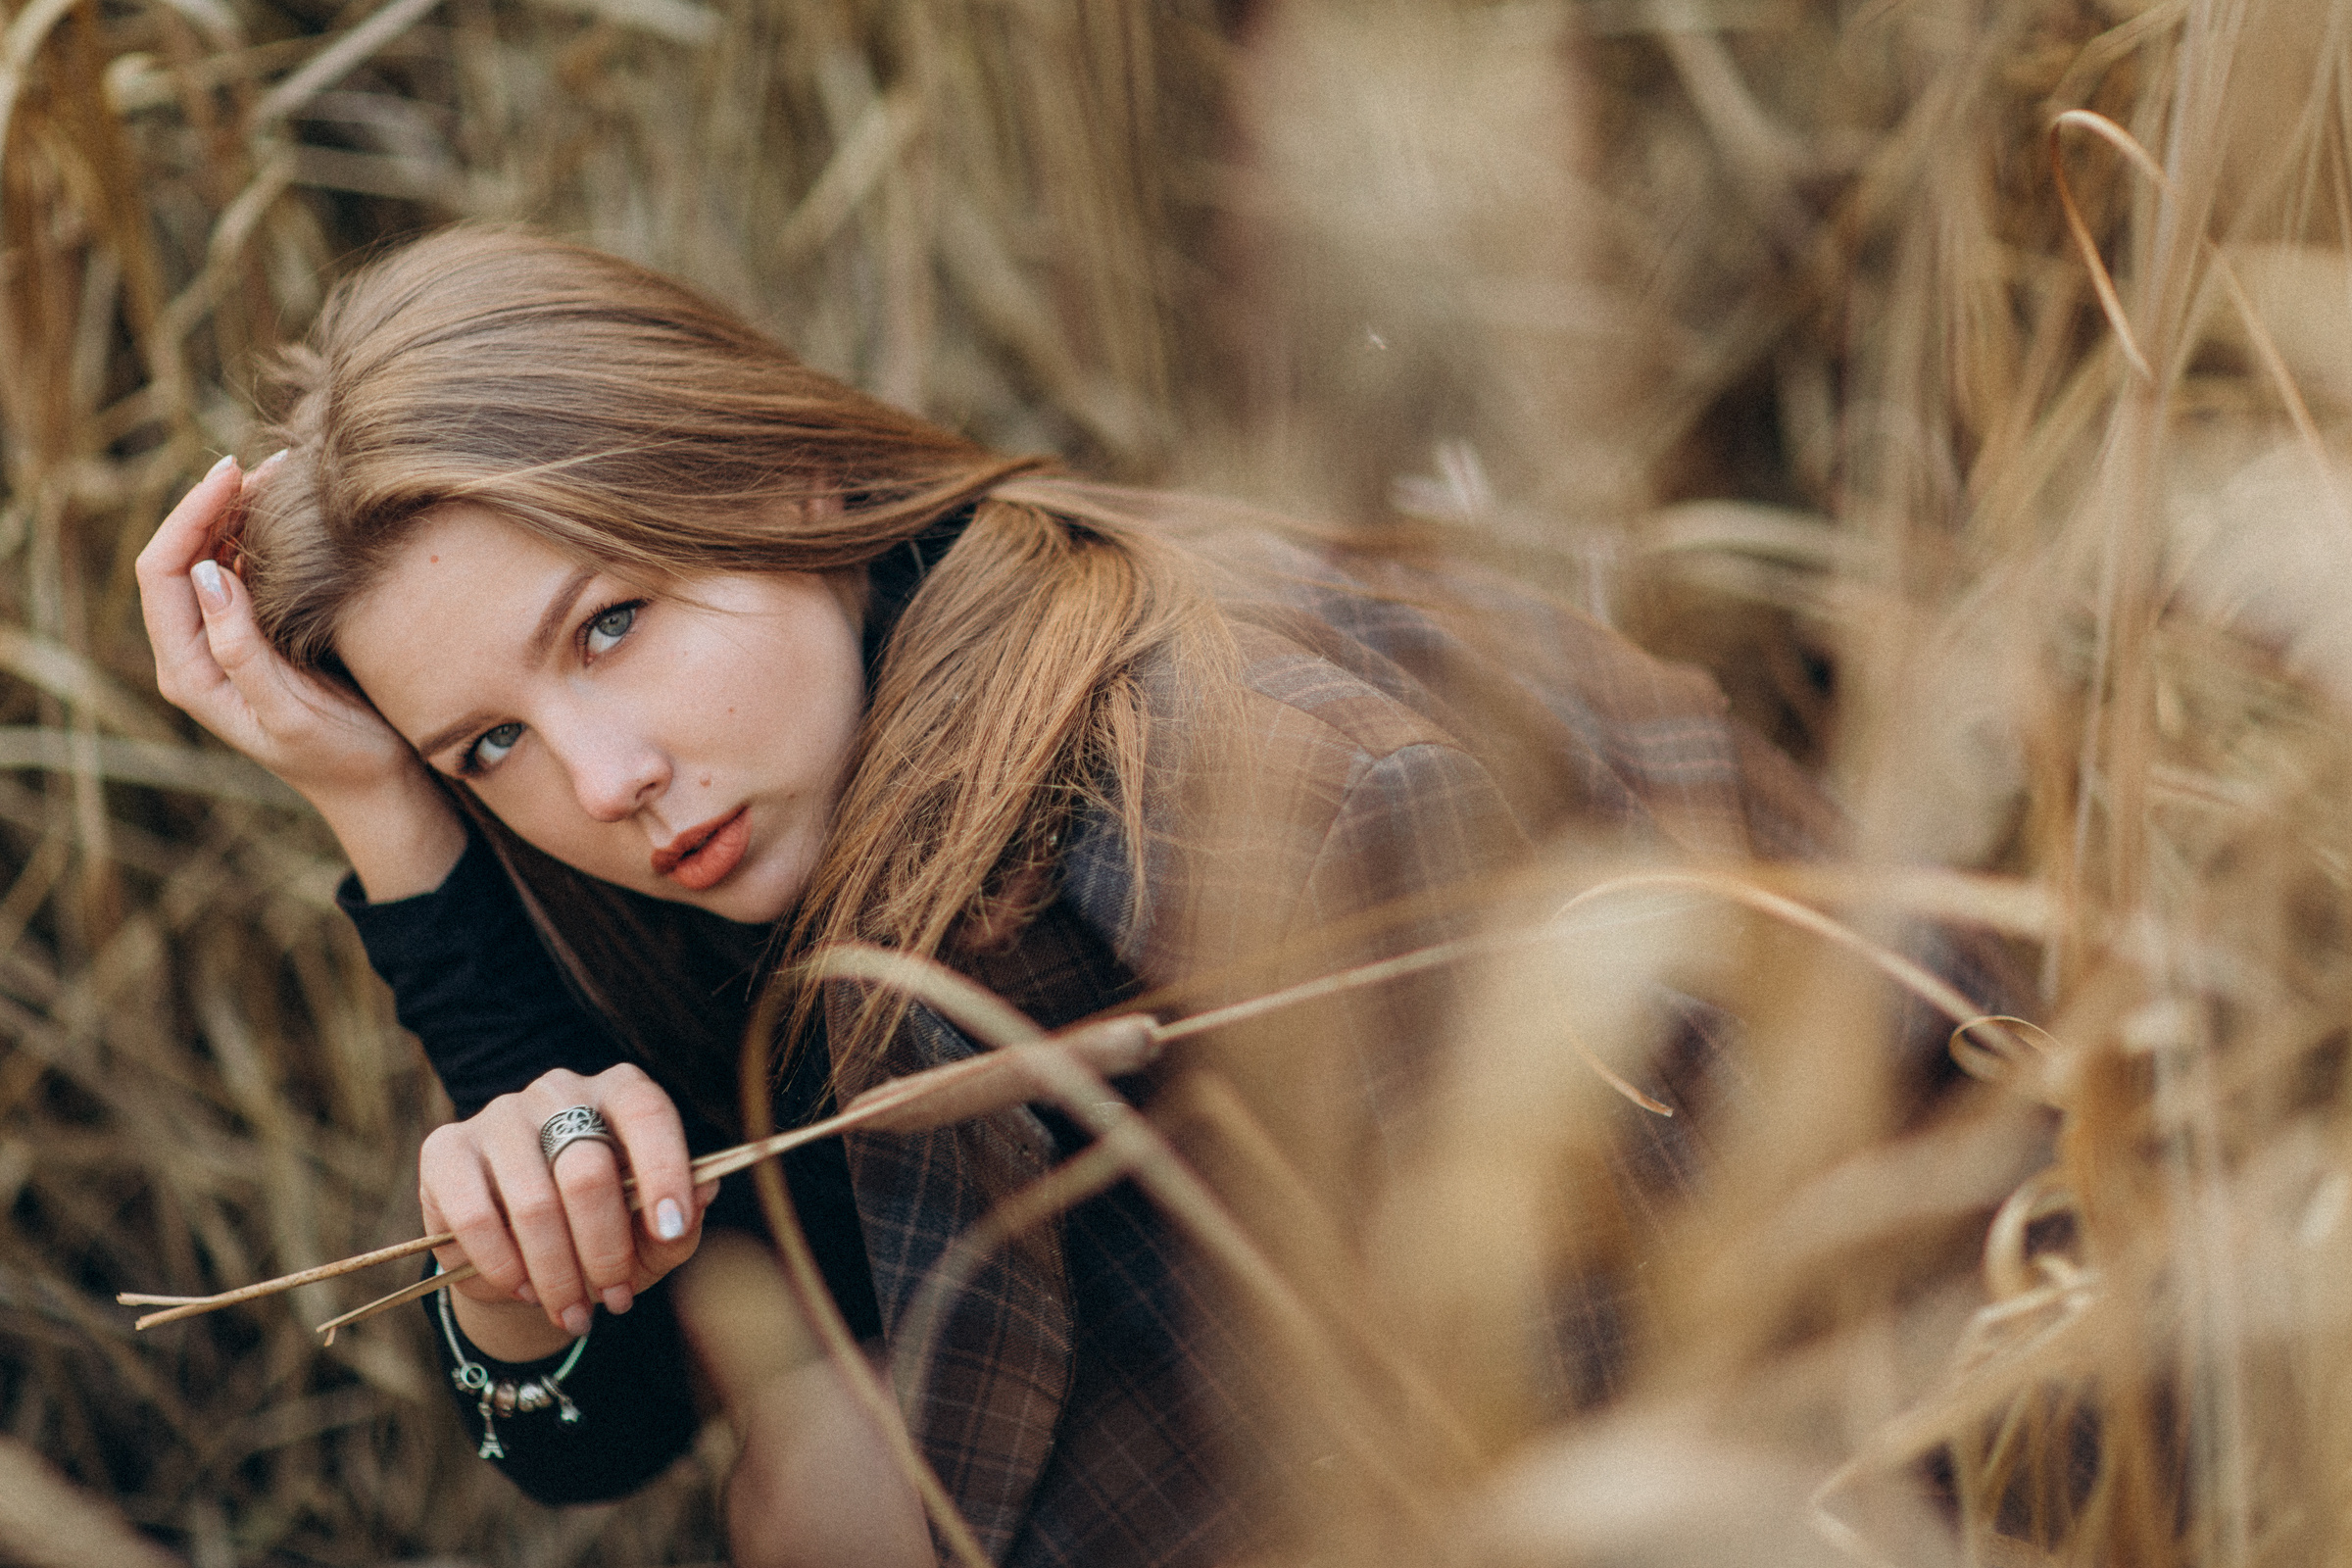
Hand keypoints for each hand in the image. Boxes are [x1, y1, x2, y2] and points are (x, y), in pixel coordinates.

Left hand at [136, 454, 464, 896]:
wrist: (381, 789)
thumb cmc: (343, 758)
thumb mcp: (290, 711)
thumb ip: (240, 648)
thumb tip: (208, 574)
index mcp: (189, 671)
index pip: (162, 572)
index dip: (190, 515)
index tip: (235, 473)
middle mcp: (196, 651)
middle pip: (181, 556)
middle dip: (215, 503)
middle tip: (269, 465)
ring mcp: (225, 641)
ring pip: (211, 557)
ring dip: (238, 513)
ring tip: (284, 478)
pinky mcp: (259, 636)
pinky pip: (244, 571)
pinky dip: (261, 535)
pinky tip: (295, 513)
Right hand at [420, 1063, 715, 1360]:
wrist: (523, 1259)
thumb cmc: (603, 1235)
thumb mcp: (651, 1237)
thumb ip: (682, 1220)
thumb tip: (708, 1191)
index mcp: (619, 1092)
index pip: (647, 1113)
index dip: (664, 1171)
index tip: (671, 1229)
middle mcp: (559, 1090)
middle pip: (587, 1170)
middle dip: (605, 1250)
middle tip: (615, 1300)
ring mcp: (499, 1115)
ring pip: (534, 1203)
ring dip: (557, 1274)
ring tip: (573, 1313)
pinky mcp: (446, 1149)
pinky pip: (475, 1216)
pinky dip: (503, 1265)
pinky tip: (524, 1289)